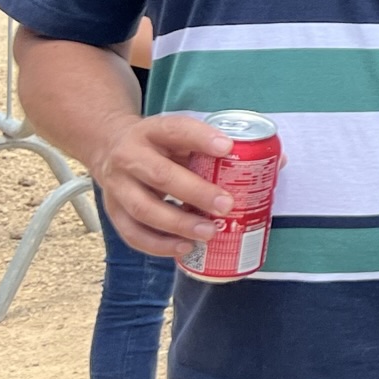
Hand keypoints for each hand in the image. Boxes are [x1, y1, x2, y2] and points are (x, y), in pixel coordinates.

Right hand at [92, 113, 233, 257]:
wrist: (110, 146)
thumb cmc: (158, 144)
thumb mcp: (179, 134)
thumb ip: (211, 146)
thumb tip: (269, 163)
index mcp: (152, 131)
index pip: (176, 130)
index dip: (202, 138)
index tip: (228, 148)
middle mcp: (129, 157)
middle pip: (160, 175)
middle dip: (196, 192)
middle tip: (226, 205)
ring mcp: (118, 187)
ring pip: (144, 209)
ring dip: (179, 224)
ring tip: (209, 233)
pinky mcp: (113, 211)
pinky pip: (133, 234)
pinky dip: (159, 245)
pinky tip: (184, 247)